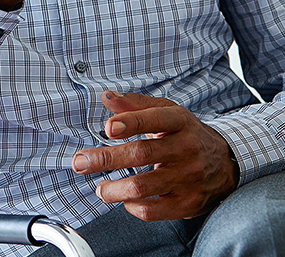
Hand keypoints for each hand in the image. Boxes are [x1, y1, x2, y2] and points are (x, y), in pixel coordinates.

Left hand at [72, 91, 239, 220]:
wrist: (226, 161)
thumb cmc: (186, 133)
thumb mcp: (166, 111)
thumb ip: (135, 104)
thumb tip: (107, 97)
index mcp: (179, 121)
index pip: (152, 119)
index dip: (129, 123)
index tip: (108, 128)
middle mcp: (186, 149)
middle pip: (142, 154)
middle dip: (106, 159)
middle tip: (81, 162)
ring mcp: (189, 178)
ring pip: (145, 186)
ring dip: (115, 189)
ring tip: (99, 189)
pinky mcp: (189, 203)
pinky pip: (156, 210)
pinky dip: (135, 207)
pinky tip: (124, 200)